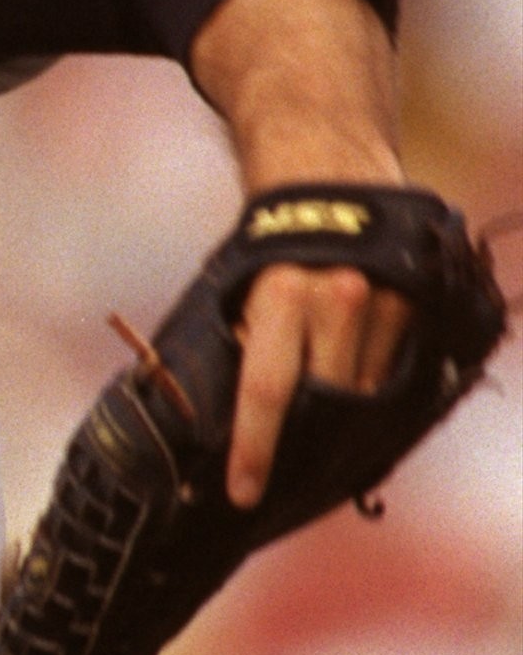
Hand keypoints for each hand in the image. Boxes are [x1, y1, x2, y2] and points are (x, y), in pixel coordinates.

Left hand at [188, 0, 411, 506]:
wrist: (331, 162)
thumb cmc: (270, 234)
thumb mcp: (242, 282)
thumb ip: (250, 343)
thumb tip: (232, 419)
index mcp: (283, 294)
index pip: (267, 392)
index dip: (253, 450)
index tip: (243, 493)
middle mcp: (343, 300)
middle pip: (328, 405)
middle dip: (305, 447)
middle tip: (283, 483)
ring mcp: (390, 302)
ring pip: (369, 396)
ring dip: (344, 428)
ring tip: (318, 453)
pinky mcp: (421, 303)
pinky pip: (399, 373)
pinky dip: (375, 398)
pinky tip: (356, 418)